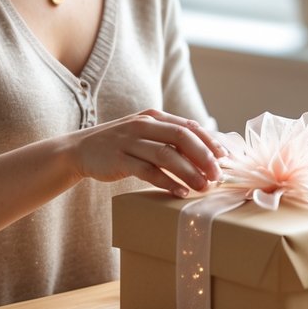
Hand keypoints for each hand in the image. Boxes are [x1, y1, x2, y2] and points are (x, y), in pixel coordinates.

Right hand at [68, 109, 227, 196]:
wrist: (81, 150)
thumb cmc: (121, 146)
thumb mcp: (146, 135)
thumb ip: (170, 139)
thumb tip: (207, 154)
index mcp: (154, 116)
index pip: (189, 126)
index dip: (210, 142)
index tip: (226, 158)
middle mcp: (143, 125)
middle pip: (181, 137)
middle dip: (203, 156)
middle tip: (218, 175)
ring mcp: (130, 141)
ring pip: (166, 154)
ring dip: (188, 171)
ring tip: (203, 187)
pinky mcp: (118, 159)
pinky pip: (147, 171)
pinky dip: (166, 182)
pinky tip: (180, 192)